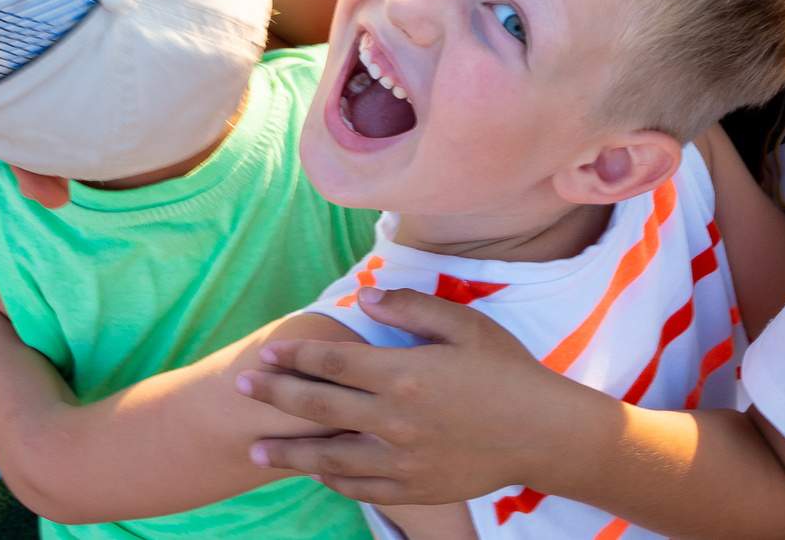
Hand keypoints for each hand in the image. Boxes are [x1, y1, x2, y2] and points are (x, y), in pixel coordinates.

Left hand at [240, 287, 597, 505]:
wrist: (544, 434)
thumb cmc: (508, 371)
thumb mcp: (465, 325)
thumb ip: (411, 307)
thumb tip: (366, 296)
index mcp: (404, 373)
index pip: (333, 362)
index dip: (295, 355)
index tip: (267, 352)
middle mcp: (395, 420)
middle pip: (319, 408)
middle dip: (275, 397)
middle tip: (240, 388)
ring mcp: (403, 460)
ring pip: (330, 458)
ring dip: (289, 453)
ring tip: (255, 451)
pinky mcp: (415, 488)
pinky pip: (362, 489)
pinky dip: (334, 481)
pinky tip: (317, 474)